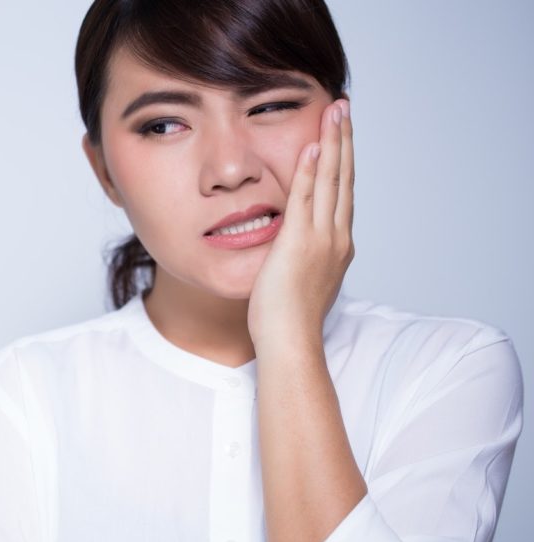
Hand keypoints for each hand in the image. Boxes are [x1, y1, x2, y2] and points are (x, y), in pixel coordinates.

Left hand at [247, 98, 354, 352]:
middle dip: (344, 140)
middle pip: (343, 178)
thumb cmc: (288, 323)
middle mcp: (336, 237)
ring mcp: (321, 239)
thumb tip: (291, 250)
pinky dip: (310, 169)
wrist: (291, 342)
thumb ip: (299, 259)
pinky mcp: (300, 242)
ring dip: (333, 142)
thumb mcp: (300, 282)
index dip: (342, 161)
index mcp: (337, 246)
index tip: (341, 135)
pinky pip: (306, 197)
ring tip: (335, 111)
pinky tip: (312, 144)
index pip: (341, 193)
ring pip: (330, 180)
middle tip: (345, 107)